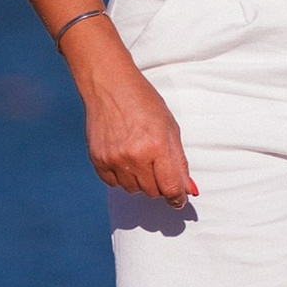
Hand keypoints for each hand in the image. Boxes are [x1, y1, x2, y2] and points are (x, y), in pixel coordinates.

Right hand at [63, 23, 197, 202]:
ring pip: (133, 190)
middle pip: (153, 192)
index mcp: (158, 146)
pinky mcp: (98, 160)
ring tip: (139, 155)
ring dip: (140, 180)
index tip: (178, 199)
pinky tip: (123, 157)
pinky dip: (121, 176)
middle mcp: (135, 156)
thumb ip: (179, 162)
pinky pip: (114, 184)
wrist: (109, 87)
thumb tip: (188, 190)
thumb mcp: (170, 128)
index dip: (177, 197)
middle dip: (159, 183)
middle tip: (157, 164)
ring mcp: (114, 159)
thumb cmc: (143, 102)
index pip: (171, 188)